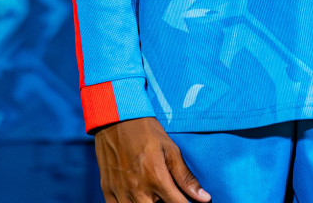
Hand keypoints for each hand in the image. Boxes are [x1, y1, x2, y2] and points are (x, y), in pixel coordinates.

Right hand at [94, 116, 210, 202]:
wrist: (115, 118)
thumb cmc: (146, 131)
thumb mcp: (170, 149)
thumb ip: (186, 177)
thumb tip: (205, 199)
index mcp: (157, 178)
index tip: (186, 201)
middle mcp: (138, 190)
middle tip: (165, 193)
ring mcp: (121, 192)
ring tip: (151, 194)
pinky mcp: (107, 190)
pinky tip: (135, 197)